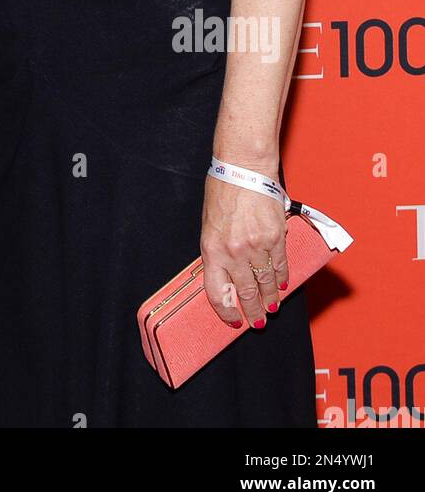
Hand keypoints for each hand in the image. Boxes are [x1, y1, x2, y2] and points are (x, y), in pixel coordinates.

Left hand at [200, 166, 287, 328]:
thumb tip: (227, 275)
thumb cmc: (222, 191)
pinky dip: (282, 278)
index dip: (226, 312)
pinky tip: (282, 286)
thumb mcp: (209, 226)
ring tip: (272, 309)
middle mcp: (234, 252)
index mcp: (212, 250)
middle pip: (246, 293)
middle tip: (258, 323)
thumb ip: (217, 252)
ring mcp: (256, 247)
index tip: (233, 320)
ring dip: (270, 299)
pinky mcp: (275, 238)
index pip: (217, 293)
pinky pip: (280, 266)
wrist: (243, 168)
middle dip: (253, 313)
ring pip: (266, 283)